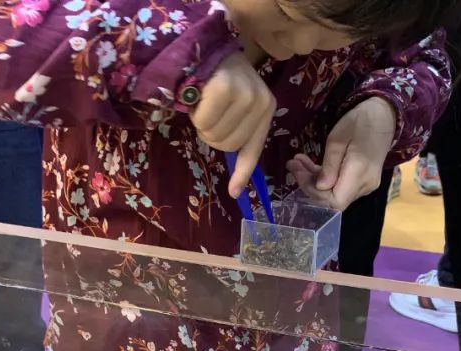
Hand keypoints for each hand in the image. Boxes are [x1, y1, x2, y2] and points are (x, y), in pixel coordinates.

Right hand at [190, 50, 275, 198]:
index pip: (253, 149)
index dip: (242, 173)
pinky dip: (195, 113)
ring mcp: (246, 95)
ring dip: (202, 123)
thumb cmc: (217, 80)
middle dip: (211, 135)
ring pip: (215, 136)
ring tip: (204, 100)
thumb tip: (236, 186)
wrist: (205, 46)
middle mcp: (261, 102)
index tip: (234, 193)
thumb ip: (237, 135)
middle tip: (208, 112)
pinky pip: (204, 122)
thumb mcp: (234, 107)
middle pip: (228, 145)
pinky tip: (198, 94)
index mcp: (266, 108)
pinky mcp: (227, 90)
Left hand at [287, 97, 396, 210]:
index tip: (298, 174)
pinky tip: (309, 165)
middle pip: (332, 199)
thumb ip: (329, 165)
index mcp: (359, 173)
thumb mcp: (338, 138)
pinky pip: (340, 186)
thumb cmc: (360, 121)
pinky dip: (324, 177)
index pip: (334, 201)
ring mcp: (365, 185)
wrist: (383, 117)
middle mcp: (364, 185)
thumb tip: (320, 187)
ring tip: (297, 162)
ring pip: (334, 193)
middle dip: (309, 185)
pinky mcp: (361, 182)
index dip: (314, 194)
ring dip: (313, 180)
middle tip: (292, 165)